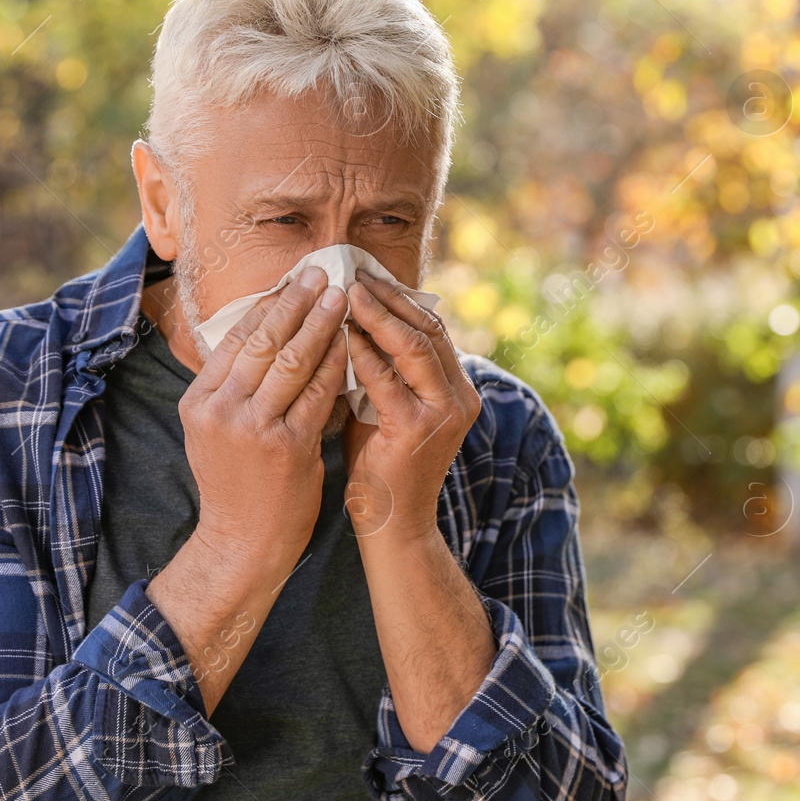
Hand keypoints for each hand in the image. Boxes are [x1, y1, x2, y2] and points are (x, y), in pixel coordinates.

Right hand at [177, 266, 349, 575]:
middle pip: (263, 341)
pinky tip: (351, 341)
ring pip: (292, 361)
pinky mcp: (288, 448)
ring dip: (320, 323)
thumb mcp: (216, 431)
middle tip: (321, 272)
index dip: (267, 305)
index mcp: (199, 402)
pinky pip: (318, 393)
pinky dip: (335, 363)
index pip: (235, 339)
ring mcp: (253, 429)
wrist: (243, 544)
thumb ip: (232, 387)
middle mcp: (221, 411)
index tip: (292, 279)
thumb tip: (261, 331)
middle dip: (295, 301)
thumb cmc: (238, 482)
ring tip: (341, 295)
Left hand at [341, 268, 480, 540]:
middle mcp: (460, 398)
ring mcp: (443, 414)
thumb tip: (352, 321)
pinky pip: (386, 380)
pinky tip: (339, 336)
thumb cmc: (382, 466)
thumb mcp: (387, 409)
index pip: (431, 329)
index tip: (366, 277)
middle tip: (354, 275)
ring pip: (412, 347)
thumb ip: (382, 371)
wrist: (392, 524)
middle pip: (427, 329)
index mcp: (457, 389)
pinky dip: (362, 354)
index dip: (399, 300)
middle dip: (388, 299)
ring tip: (345, 294)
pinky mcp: (417, 430)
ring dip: (376, 316)